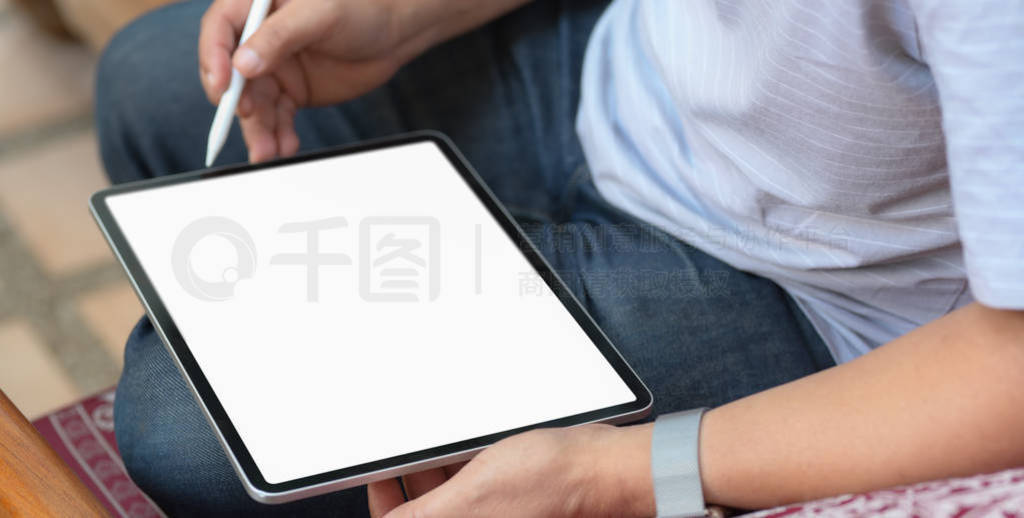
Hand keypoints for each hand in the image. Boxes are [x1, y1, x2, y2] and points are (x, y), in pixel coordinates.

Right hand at [199, 0, 532, 162]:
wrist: (394, 33)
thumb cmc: (361, 8)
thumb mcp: (320, 14)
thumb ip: (280, 37)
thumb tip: (243, 65)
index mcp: (256, 6)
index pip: (221, 30)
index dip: (215, 58)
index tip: (223, 86)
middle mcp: (259, 38)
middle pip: (233, 74)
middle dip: (237, 103)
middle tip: (248, 121)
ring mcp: (274, 67)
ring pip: (254, 102)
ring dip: (257, 128)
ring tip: (267, 151)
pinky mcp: (291, 92)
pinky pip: (276, 117)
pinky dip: (277, 135)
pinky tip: (284, 147)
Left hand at [367, 423, 656, 517]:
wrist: (604, 471)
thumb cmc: (549, 484)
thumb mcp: (467, 498)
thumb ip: (418, 517)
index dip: (385, 501)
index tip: (382, 474)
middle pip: (427, 515)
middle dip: (416, 484)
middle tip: (414, 453)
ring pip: (451, 501)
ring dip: (442, 474)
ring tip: (447, 446)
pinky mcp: (514, 508)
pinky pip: (476, 492)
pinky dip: (467, 470)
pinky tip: (474, 448)